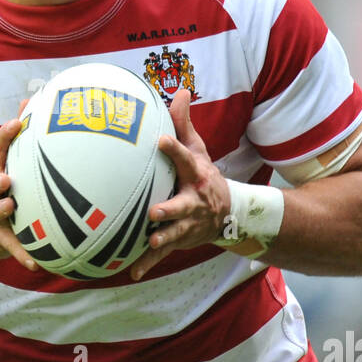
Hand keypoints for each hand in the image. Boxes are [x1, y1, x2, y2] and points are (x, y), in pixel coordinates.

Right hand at [0, 112, 36, 270]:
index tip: (17, 123)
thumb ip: (17, 138)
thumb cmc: (1, 194)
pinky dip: (22, 255)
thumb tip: (30, 99)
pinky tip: (35, 262)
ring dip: (3, 210)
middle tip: (6, 178)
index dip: (5, 136)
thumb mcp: (6, 166)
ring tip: (11, 208)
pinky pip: (12, 248)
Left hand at [129, 88, 230, 279]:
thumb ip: (184, 124)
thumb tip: (180, 89)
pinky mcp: (179, 239)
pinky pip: (162, 254)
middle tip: (154, 210)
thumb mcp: (199, 150)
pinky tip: (132, 272)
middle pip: (182, 204)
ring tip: (151, 240)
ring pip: (175, 232)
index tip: (161, 140)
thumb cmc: (204, 176)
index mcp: (196, 175)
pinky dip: (148, 263)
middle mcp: (194, 201)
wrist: (229, 215)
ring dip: (163, 237)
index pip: (186, 159)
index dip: (175, 149)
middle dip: (170, 208)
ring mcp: (187, 223)